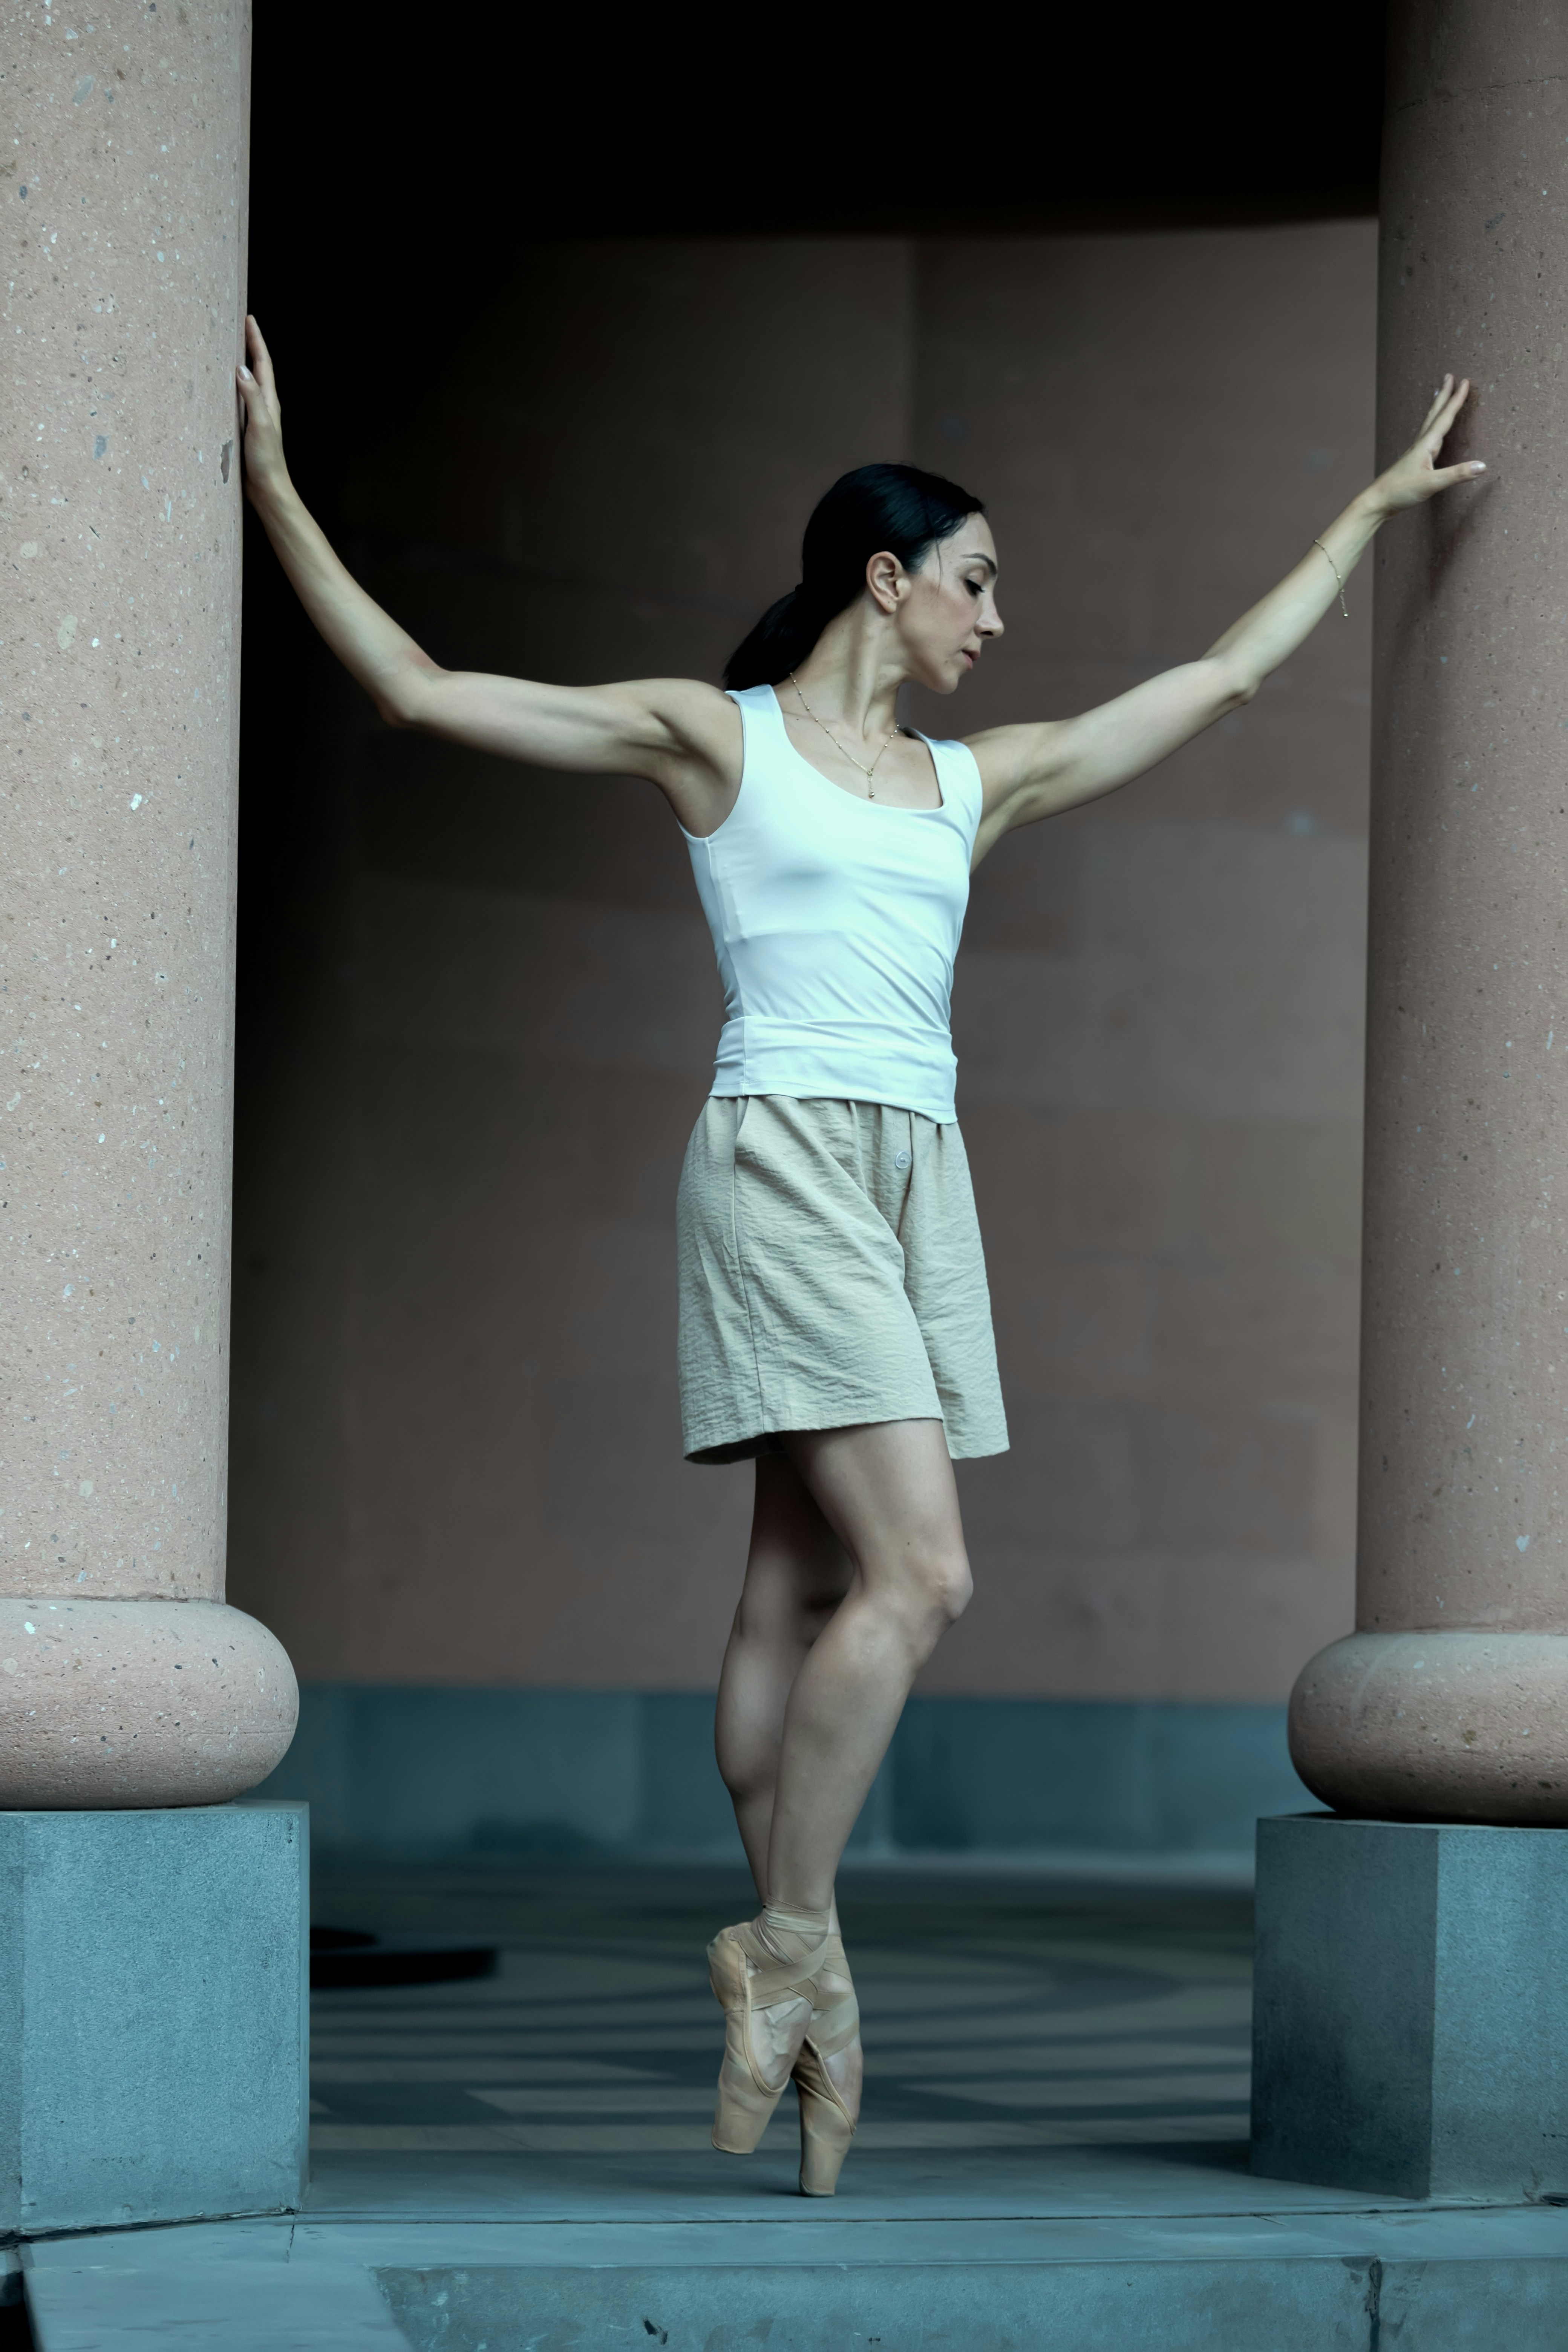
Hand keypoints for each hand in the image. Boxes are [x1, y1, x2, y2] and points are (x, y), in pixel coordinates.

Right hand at [235, 313, 288, 506]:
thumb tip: (241, 368)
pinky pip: (235, 400)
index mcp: (269, 401)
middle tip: (237, 325)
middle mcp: (262, 405)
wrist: (267, 490)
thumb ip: (252, 397)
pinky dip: (228, 386)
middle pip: (255, 368)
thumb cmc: (267, 461)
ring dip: (238, 364)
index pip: (262, 363)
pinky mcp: (243, 428)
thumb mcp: (260, 425)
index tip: (249, 319)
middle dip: (247, 345)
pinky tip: (219, 386)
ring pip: (245, 383)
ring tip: (225, 347)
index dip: (255, 340)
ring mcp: (253, 416)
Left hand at [1372, 375, 1485, 513]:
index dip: (1456, 399)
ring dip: (1437, 407)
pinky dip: (1433, 426)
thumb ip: (1457, 474)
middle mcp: (1421, 444)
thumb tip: (1483, 466)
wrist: (1376, 502)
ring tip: (1440, 394)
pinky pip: (1427, 436)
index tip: (1465, 381)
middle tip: (1449, 376)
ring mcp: (1416, 452)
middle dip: (1444, 395)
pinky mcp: (1414, 461)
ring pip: (1430, 423)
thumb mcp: (1431, 484)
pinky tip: (1432, 431)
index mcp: (1426, 445)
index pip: (1445, 417)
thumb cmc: (1400, 492)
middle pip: (1435, 414)